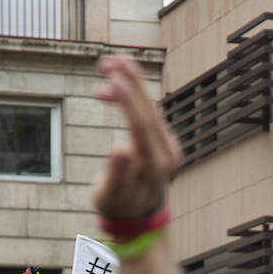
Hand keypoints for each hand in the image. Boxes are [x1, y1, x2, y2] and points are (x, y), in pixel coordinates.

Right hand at [92, 56, 180, 221]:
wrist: (137, 214)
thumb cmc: (119, 205)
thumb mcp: (110, 195)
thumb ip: (116, 174)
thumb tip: (119, 149)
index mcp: (156, 165)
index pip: (143, 126)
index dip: (129, 100)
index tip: (114, 78)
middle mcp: (167, 151)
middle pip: (149, 111)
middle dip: (131, 82)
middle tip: (111, 59)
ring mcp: (167, 143)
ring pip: (149, 107)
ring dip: (129, 83)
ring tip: (106, 63)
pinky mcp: (161, 138)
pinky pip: (146, 110)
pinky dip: (130, 95)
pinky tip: (112, 84)